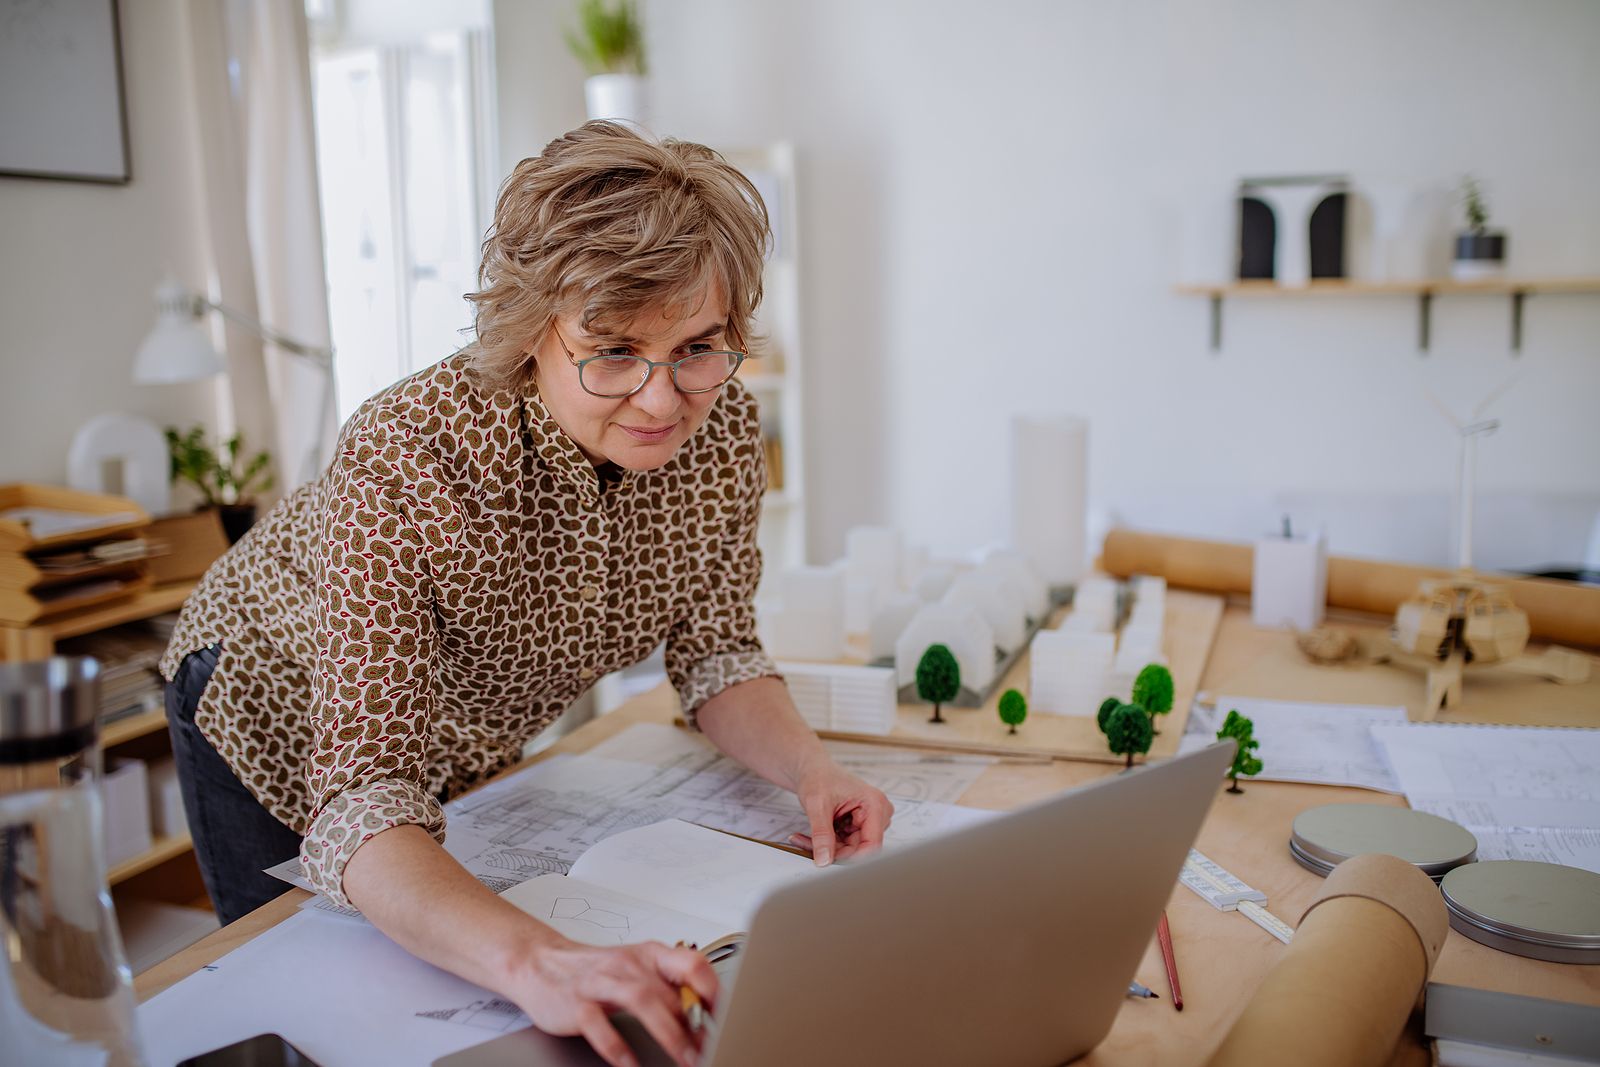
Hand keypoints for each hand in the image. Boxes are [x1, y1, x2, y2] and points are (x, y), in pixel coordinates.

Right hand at [505, 938, 717, 1066]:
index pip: (692, 964)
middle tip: (713, 1047)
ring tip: (686, 1058)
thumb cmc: (597, 969)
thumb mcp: (638, 969)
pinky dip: (618, 1047)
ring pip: (642, 1002)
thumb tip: (708, 1017)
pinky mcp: (577, 1004)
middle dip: (696, 1024)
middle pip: (670, 991)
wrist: (541, 963)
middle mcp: (628, 966)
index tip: (729, 1016)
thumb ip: (670, 989)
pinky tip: (632, 1064)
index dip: (713, 991)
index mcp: (650, 955)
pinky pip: (600, 1026)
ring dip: (669, 1032)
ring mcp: (601, 983)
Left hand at [787, 759, 894, 865]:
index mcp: (875, 804)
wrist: (812, 770)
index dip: (852, 857)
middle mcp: (878, 813)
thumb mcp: (817, 805)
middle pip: (860, 849)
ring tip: (805, 838)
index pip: (872, 844)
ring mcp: (870, 821)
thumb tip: (824, 860)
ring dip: (827, 848)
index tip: (828, 860)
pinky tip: (813, 836)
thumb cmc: (818, 777)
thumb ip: (821, 834)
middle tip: (806, 845)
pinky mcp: (860, 826)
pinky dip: (827, 844)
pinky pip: (846, 845)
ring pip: (851, 849)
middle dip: (833, 851)